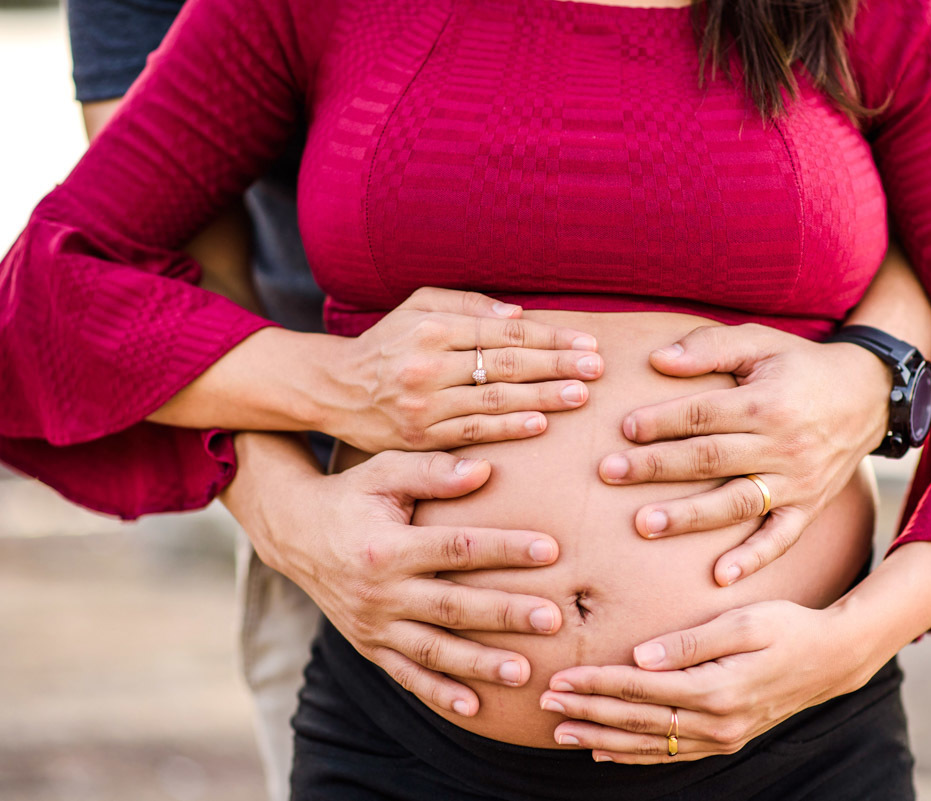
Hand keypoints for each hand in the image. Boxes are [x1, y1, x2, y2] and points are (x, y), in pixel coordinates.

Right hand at [232, 436, 565, 717]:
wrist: (296, 534)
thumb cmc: (352, 495)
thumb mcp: (384, 473)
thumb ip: (433, 471)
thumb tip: (485, 469)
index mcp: (387, 546)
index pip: (457, 548)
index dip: (504, 549)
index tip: (551, 550)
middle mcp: (379, 592)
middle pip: (452, 606)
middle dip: (504, 613)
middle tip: (553, 617)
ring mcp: (373, 625)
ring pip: (434, 649)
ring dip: (479, 664)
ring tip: (525, 672)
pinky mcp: (370, 646)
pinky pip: (407, 675)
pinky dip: (440, 694)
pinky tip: (475, 708)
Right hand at [315, 287, 604, 452]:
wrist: (334, 389)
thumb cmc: (386, 343)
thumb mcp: (417, 307)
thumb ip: (468, 305)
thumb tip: (518, 315)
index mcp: (432, 327)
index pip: (503, 331)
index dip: (549, 336)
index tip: (585, 342)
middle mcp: (428, 364)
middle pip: (505, 364)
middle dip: (556, 365)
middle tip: (596, 368)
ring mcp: (423, 404)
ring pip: (495, 399)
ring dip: (543, 398)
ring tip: (581, 395)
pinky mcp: (420, 436)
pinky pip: (473, 432)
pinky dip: (510, 428)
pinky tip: (541, 424)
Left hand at [538, 600, 878, 763]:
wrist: (831, 660)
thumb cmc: (787, 627)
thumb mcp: (743, 622)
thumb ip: (691, 642)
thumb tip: (640, 656)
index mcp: (716, 689)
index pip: (640, 688)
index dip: (597, 683)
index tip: (561, 676)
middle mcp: (716, 722)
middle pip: (637, 720)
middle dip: (588, 710)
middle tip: (546, 701)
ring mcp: (721, 738)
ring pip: (649, 744)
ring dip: (601, 737)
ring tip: (561, 729)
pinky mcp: (724, 740)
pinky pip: (670, 754)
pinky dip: (633, 753)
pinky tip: (604, 750)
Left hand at [596, 323, 891, 584]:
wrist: (869, 395)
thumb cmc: (800, 365)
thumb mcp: (760, 342)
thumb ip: (709, 347)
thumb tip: (658, 360)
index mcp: (766, 403)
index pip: (703, 415)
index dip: (661, 421)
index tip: (624, 429)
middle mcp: (782, 445)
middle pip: (709, 459)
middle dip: (656, 467)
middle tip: (609, 474)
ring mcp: (797, 481)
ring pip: (735, 502)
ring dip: (689, 516)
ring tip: (644, 525)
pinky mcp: (808, 507)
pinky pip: (781, 538)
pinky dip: (754, 559)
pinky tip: (720, 576)